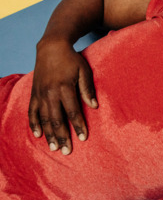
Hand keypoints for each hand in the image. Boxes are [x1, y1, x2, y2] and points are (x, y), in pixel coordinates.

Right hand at [28, 38, 97, 154]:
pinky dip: (34, 124)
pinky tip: (38, 135)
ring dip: (49, 134)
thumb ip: (87, 89)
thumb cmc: (71, 60)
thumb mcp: (84, 71)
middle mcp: (50, 93)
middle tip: (67, 151)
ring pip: (44, 118)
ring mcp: (40, 94)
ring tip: (54, 148)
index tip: (83, 138)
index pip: (73, 111)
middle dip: (63, 136)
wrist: (51, 47)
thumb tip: (94, 106)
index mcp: (64, 88)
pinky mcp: (34, 94)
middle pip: (57, 119)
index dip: (78, 126)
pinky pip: (32, 112)